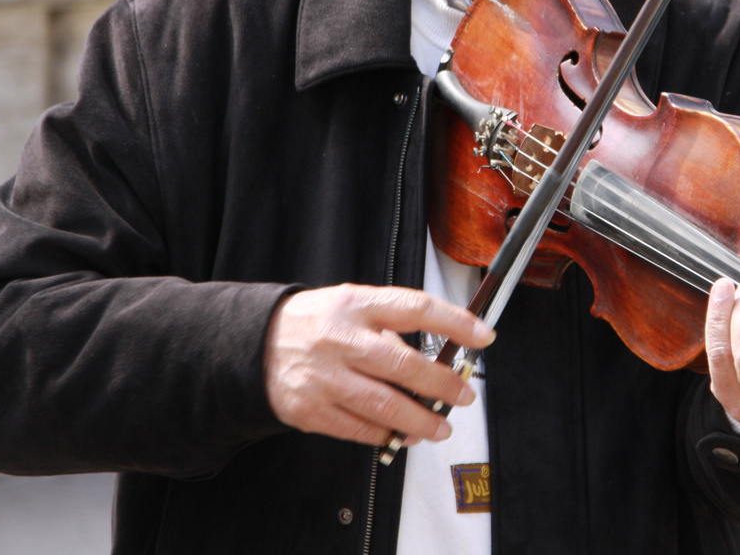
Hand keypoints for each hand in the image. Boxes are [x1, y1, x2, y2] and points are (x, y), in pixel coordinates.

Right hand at [264, 284, 494, 446]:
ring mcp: (325, 378)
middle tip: (464, 395)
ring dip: (420, 421)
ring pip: (384, 405)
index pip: (415, 308)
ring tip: (440, 427)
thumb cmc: (319, 323)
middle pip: (403, 365)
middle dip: (442, 384)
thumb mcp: (353, 303)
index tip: (484, 336)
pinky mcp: (311, 410)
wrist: (256, 345)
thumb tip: (442, 355)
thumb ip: (392, 324)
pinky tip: (403, 434)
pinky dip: (387, 434)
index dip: (455, 322)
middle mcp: (341, 340)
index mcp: (357, 304)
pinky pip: (360, 429)